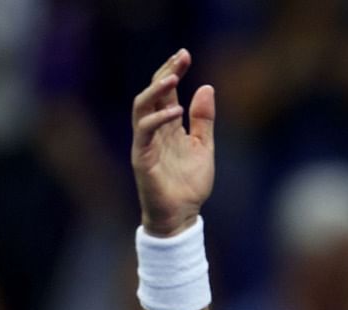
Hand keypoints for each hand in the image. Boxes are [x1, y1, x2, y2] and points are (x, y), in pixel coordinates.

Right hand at [131, 50, 214, 236]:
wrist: (181, 216)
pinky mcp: (142, 157)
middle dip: (166, 72)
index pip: (166, 91)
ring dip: (156, 90)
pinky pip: (145, 132)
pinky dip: (158, 119)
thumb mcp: (203, 147)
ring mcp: (145, 142)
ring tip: (174, 77)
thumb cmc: (189, 185)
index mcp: (168, 125)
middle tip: (181, 57)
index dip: (174, 71)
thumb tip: (206, 88)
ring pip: (142, 107)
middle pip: (153, 92)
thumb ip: (204, 120)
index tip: (185, 55)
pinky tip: (176, 110)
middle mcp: (154, 130)